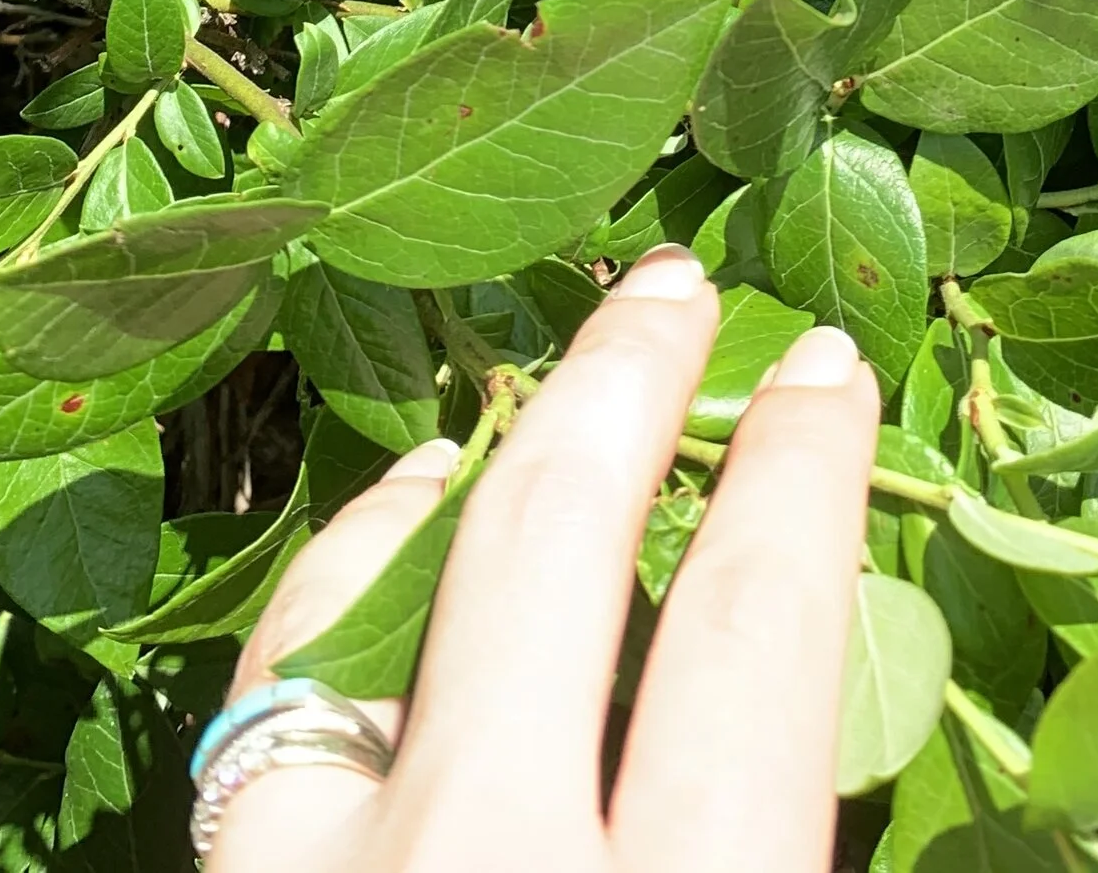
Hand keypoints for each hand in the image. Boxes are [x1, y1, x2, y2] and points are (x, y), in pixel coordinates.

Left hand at [211, 249, 878, 872]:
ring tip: (537, 398)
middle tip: (673, 283)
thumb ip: (767, 822)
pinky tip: (393, 538)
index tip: (827, 371)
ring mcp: (323, 872)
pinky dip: (341, 583)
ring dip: (469, 473)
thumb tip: (784, 679)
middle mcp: (484, 858)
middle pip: (557, 542)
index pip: (753, 625)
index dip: (801, 473)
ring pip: (380, 594)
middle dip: (624, 384)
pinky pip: (271, 694)